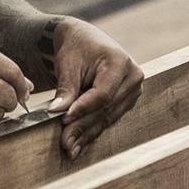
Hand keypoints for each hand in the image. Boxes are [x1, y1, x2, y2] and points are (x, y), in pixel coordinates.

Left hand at [46, 19, 142, 160]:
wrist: (84, 40)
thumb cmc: (76, 47)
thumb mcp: (68, 64)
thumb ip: (66, 88)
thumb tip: (56, 112)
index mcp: (120, 63)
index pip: (103, 94)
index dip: (84, 108)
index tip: (64, 119)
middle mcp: (133, 78)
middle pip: (106, 109)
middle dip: (82, 126)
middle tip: (64, 142)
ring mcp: (132, 92)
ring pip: (108, 118)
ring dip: (87, 134)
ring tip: (69, 148)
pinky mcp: (126, 102)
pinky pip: (108, 119)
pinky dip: (91, 131)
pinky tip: (78, 144)